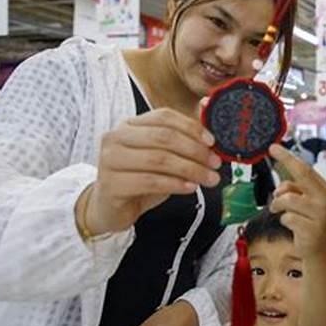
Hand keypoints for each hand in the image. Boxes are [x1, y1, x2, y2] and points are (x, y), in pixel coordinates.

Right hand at [82, 107, 221, 234]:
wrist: (110, 209)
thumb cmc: (140, 180)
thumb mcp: (162, 158)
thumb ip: (181, 146)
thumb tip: (212, 139)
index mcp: (130, 125)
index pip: (164, 117)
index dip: (191, 127)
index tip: (212, 142)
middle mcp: (116, 137)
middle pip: (163, 137)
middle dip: (195, 150)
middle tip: (215, 163)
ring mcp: (110, 160)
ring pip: (159, 160)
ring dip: (190, 169)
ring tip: (209, 178)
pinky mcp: (111, 184)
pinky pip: (149, 181)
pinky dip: (175, 184)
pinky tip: (190, 188)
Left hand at [267, 144, 325, 259]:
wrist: (318, 247)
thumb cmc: (308, 219)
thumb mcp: (302, 200)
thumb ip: (292, 190)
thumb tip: (279, 189)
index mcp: (322, 188)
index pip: (304, 168)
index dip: (288, 157)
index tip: (273, 147)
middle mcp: (323, 198)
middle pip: (302, 174)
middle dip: (287, 160)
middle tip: (272, 149)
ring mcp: (319, 214)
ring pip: (287, 199)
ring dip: (278, 205)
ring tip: (279, 210)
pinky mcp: (311, 229)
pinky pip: (286, 218)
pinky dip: (284, 220)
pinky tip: (292, 225)